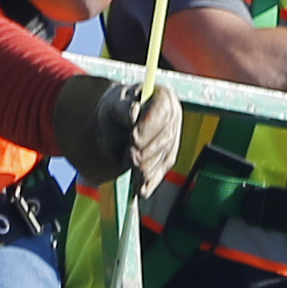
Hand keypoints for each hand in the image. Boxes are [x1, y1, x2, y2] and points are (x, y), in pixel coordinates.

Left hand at [52, 74, 180, 189]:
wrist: (114, 125)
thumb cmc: (114, 111)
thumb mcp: (112, 106)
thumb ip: (123, 108)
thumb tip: (134, 112)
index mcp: (163, 97)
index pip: (163, 112)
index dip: (149, 126)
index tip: (133, 137)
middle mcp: (173, 117)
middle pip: (164, 138)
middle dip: (144, 150)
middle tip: (128, 155)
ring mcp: (173, 139)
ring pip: (162, 158)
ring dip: (143, 166)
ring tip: (127, 161)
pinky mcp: (168, 158)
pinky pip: (161, 173)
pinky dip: (149, 183)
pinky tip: (140, 190)